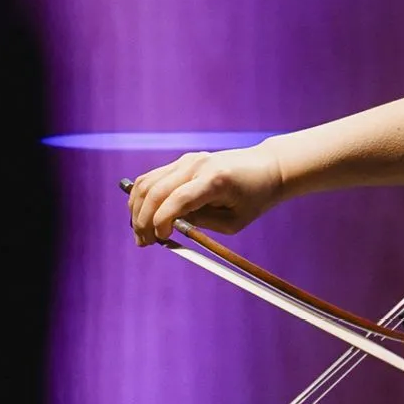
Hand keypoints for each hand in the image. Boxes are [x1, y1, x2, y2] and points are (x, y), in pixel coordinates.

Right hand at [128, 145, 284, 245]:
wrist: (266, 168)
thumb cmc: (254, 198)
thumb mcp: (233, 222)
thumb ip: (201, 224)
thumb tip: (169, 226)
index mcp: (215, 180)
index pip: (177, 200)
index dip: (161, 222)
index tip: (160, 240)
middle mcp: (196, 165)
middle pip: (155, 191)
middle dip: (143, 220)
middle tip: (143, 242)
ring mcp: (187, 160)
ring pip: (147, 183)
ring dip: (137, 209)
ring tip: (140, 232)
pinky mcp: (182, 161)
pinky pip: (152, 178)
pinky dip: (142, 197)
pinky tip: (142, 215)